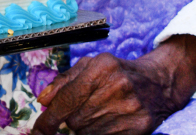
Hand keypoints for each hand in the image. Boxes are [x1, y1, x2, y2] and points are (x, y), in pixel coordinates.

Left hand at [32, 36, 195, 134]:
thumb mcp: (90, 66)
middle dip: (72, 118)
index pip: (67, 99)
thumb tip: (43, 100)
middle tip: (84, 108)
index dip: (49, 118)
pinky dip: (99, 133)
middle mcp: (115, 87)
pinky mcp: (137, 128)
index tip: (38, 130)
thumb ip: (64, 81)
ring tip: (98, 112)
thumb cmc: (117, 73)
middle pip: (75, 119)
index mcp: (101, 67)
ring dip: (85, 126)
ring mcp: (128, 109)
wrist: (157, 84)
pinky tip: (106, 122)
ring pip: (87, 131)